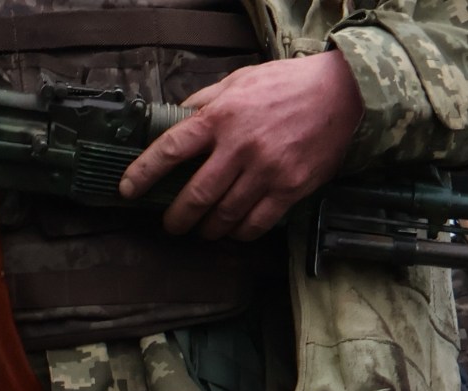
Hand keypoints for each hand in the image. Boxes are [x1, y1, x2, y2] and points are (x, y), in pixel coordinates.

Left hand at [119, 51, 364, 240]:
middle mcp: (240, 147)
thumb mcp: (238, 81)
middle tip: (171, 225)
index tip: (128, 190)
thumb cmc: (286, 85)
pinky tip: (235, 232)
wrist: (339, 95)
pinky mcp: (290, 188)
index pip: (170, 149)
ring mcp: (266, 171)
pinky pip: (258, 222)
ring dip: (209, 229)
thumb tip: (176, 120)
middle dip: (178, 216)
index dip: (144, 172)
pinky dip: (241, 232)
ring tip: (203, 231)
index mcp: (220, 117)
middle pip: (197, 194)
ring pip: (226, 214)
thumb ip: (205, 101)